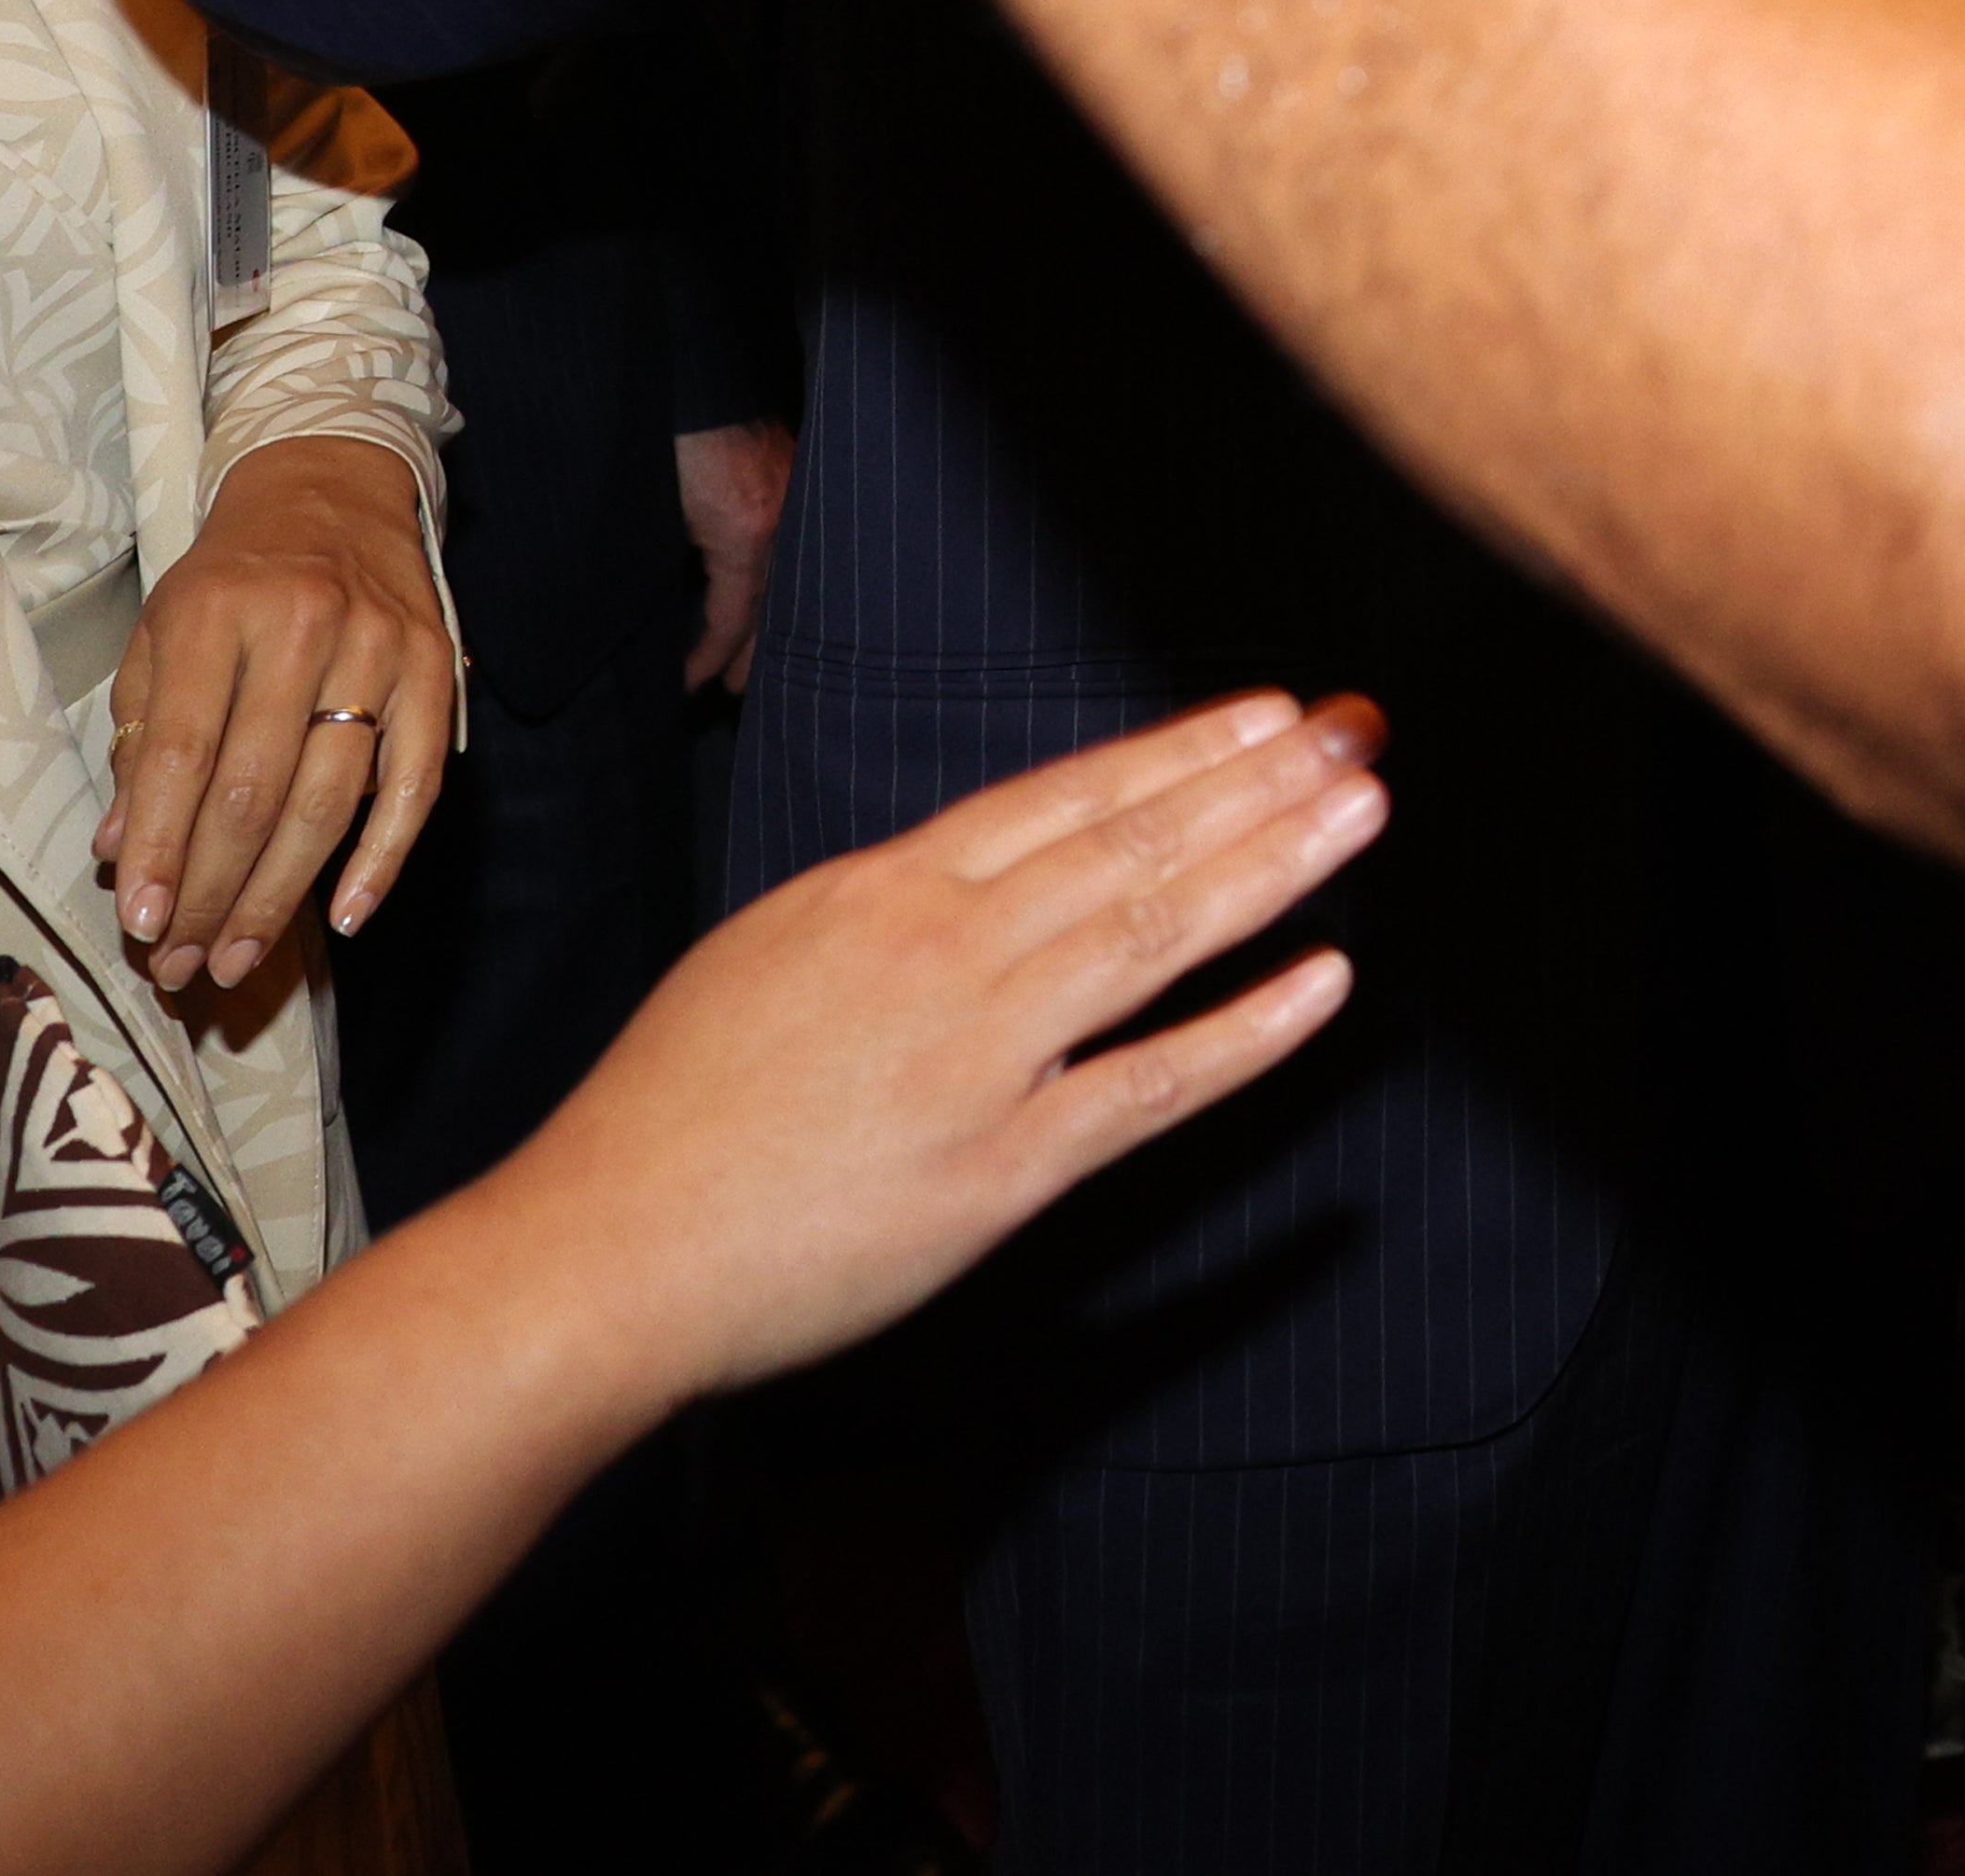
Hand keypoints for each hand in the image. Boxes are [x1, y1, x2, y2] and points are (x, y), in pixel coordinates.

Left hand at [108, 435, 453, 994]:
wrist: (332, 489)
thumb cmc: (232, 577)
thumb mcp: (162, 634)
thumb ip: (139, 738)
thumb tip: (123, 852)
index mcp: (216, 612)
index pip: (181, 752)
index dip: (159, 846)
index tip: (139, 922)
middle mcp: (301, 626)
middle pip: (254, 790)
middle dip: (210, 892)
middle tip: (180, 963)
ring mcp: (378, 649)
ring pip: (328, 800)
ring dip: (278, 897)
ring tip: (234, 958)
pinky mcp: (435, 669)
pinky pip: (417, 784)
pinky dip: (382, 860)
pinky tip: (345, 917)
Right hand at [469, 689, 1384, 1397]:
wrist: (603, 1249)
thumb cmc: (672, 1114)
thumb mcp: (771, 953)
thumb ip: (887, 912)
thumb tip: (980, 874)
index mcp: (882, 891)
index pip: (1065, 797)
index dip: (1177, 751)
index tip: (1266, 714)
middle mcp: (943, 952)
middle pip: (1129, 844)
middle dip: (1254, 784)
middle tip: (1353, 735)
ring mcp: (979, 1057)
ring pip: (1156, 934)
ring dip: (1271, 865)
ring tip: (1360, 810)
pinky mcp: (1002, 1169)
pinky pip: (1151, 1084)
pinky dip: (1248, 1030)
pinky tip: (1328, 983)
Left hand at [671, 421, 794, 695]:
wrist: (695, 369)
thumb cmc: (664, 438)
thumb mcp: (653, 513)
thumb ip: (662, 567)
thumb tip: (654, 615)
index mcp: (747, 535)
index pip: (734, 618)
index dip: (711, 658)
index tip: (689, 686)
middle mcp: (781, 521)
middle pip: (774, 604)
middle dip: (753, 650)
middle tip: (738, 689)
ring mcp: (791, 493)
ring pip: (784, 573)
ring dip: (768, 613)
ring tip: (751, 645)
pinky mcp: (788, 470)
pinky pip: (786, 540)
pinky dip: (771, 570)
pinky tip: (760, 579)